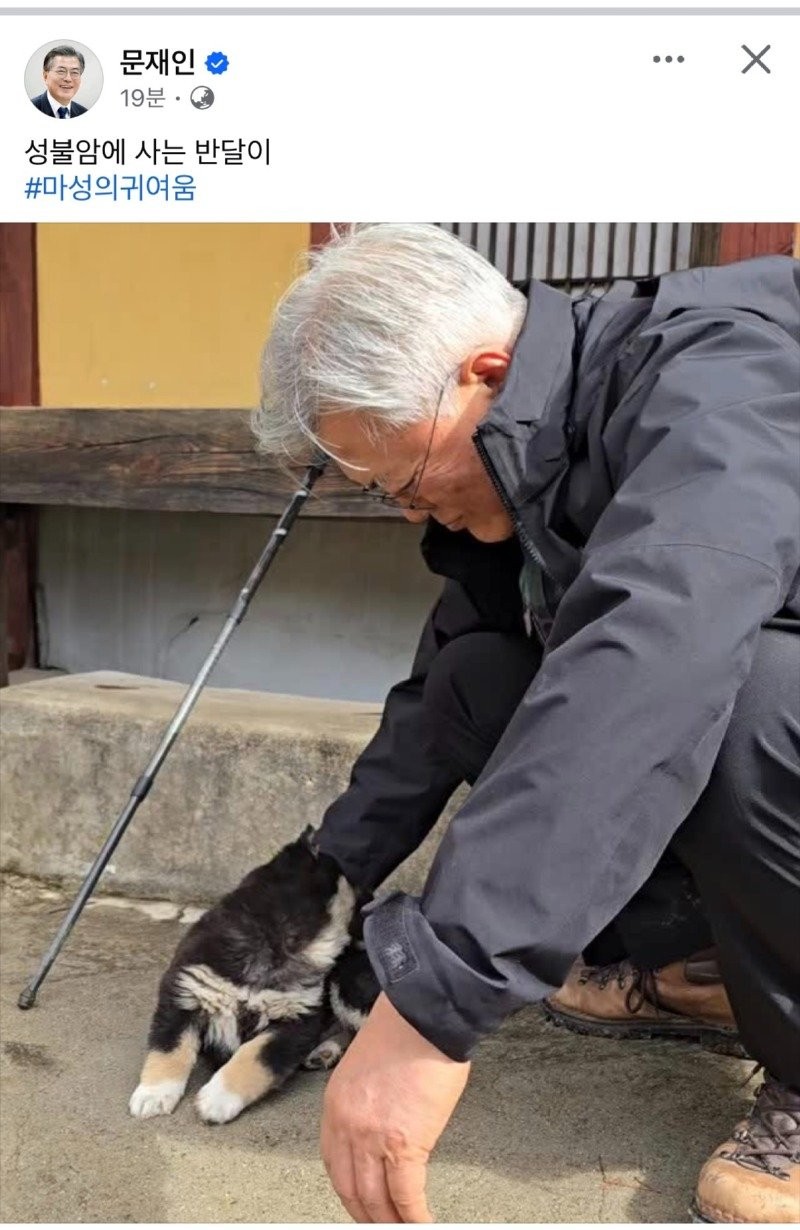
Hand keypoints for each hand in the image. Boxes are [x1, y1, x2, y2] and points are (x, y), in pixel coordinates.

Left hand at [320, 992, 469, 1222]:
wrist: (423, 1015)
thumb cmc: (404, 1032)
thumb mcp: (366, 1072)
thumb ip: (366, 1107)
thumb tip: (384, 1134)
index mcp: (335, 1106)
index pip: (335, 1165)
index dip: (350, 1192)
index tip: (363, 1206)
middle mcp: (346, 1125)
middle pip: (352, 1190)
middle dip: (368, 1215)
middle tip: (382, 1224)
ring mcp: (372, 1138)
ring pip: (376, 1201)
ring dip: (391, 1222)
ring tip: (405, 1228)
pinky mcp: (404, 1144)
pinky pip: (406, 1196)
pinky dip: (415, 1217)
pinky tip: (424, 1223)